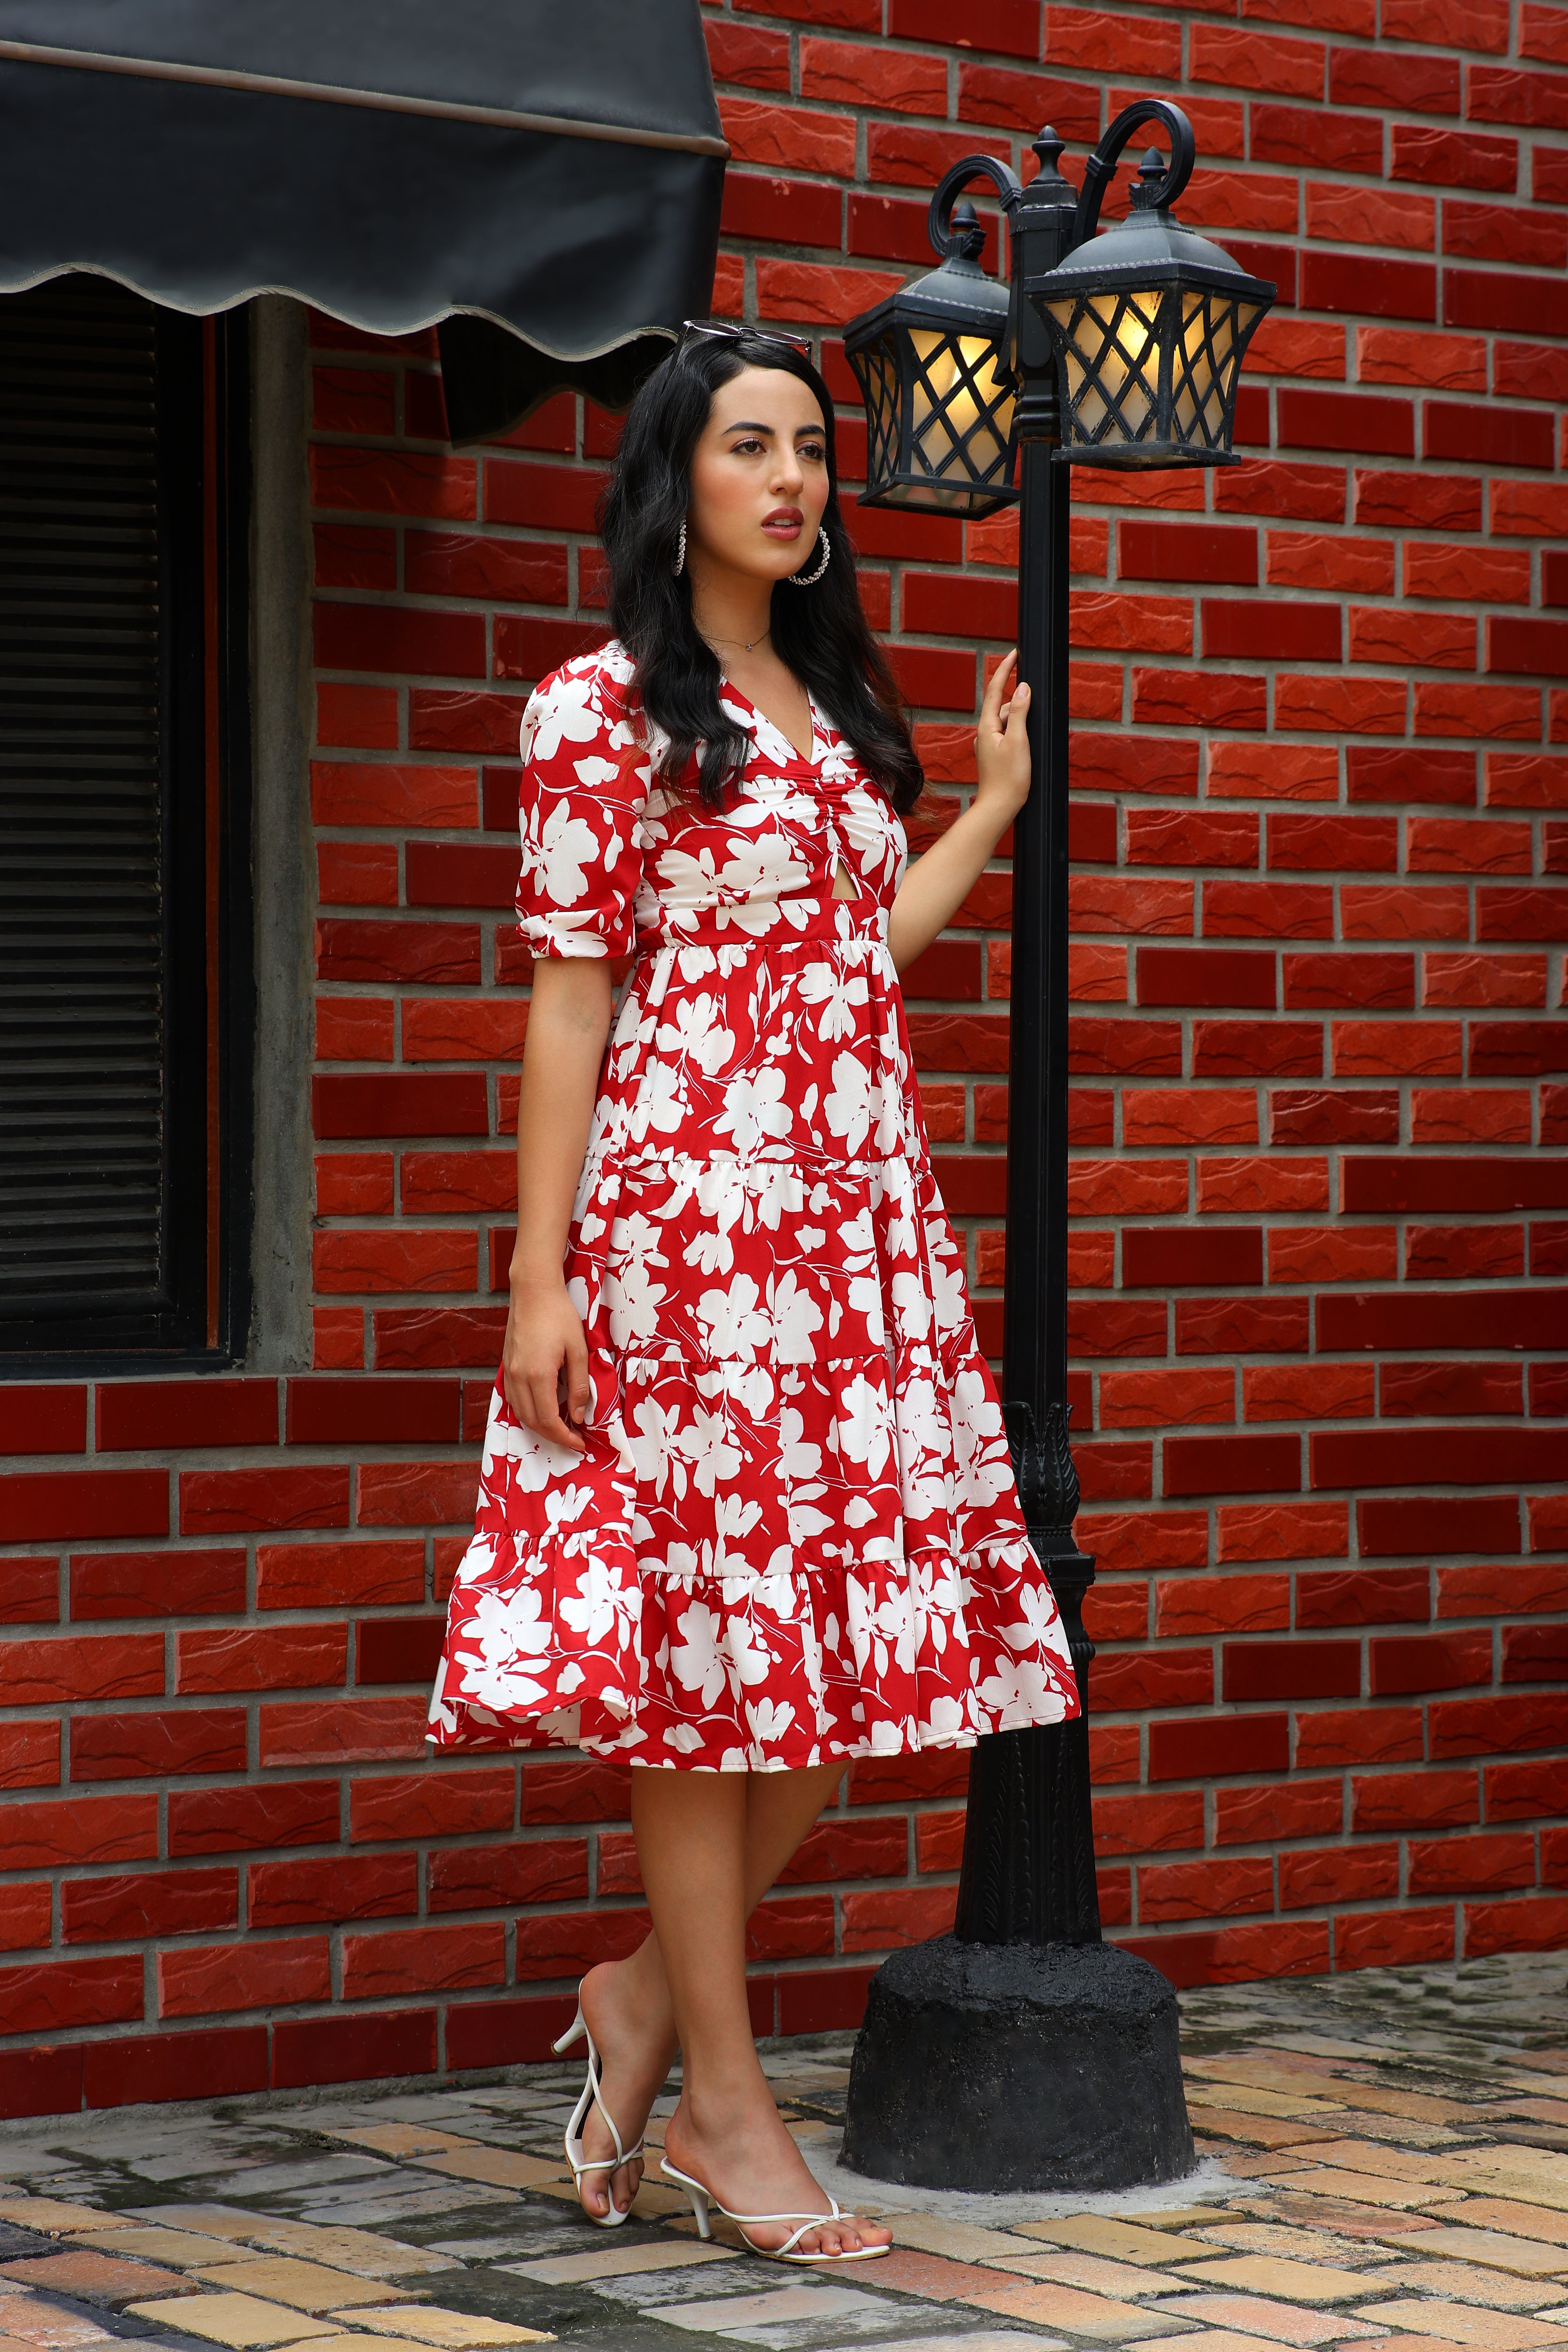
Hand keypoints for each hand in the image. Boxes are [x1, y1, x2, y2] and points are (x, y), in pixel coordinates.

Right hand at [503, 1273, 588, 1450]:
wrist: (533, 1290)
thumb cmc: (559, 1315)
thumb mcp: (579, 1350)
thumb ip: (580, 1385)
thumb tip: (579, 1415)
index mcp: (538, 1375)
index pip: (548, 1420)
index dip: (564, 1437)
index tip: (580, 1442)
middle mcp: (518, 1377)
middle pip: (531, 1421)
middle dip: (552, 1435)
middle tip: (573, 1438)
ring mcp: (508, 1371)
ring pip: (519, 1412)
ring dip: (538, 1425)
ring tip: (559, 1426)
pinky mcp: (506, 1365)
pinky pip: (512, 1398)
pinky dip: (526, 1410)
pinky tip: (541, 1408)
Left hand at [974, 649, 1031, 819]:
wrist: (999, 808)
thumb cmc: (1009, 779)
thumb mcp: (1018, 741)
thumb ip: (1019, 712)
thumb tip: (1022, 688)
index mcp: (986, 726)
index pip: (994, 690)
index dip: (1004, 669)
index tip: (1014, 653)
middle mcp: (984, 733)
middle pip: (1001, 705)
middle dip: (1018, 697)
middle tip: (1035, 689)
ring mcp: (988, 745)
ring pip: (1006, 721)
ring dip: (1020, 718)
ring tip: (1032, 736)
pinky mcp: (994, 755)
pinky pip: (1007, 734)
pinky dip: (1018, 730)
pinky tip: (1028, 740)